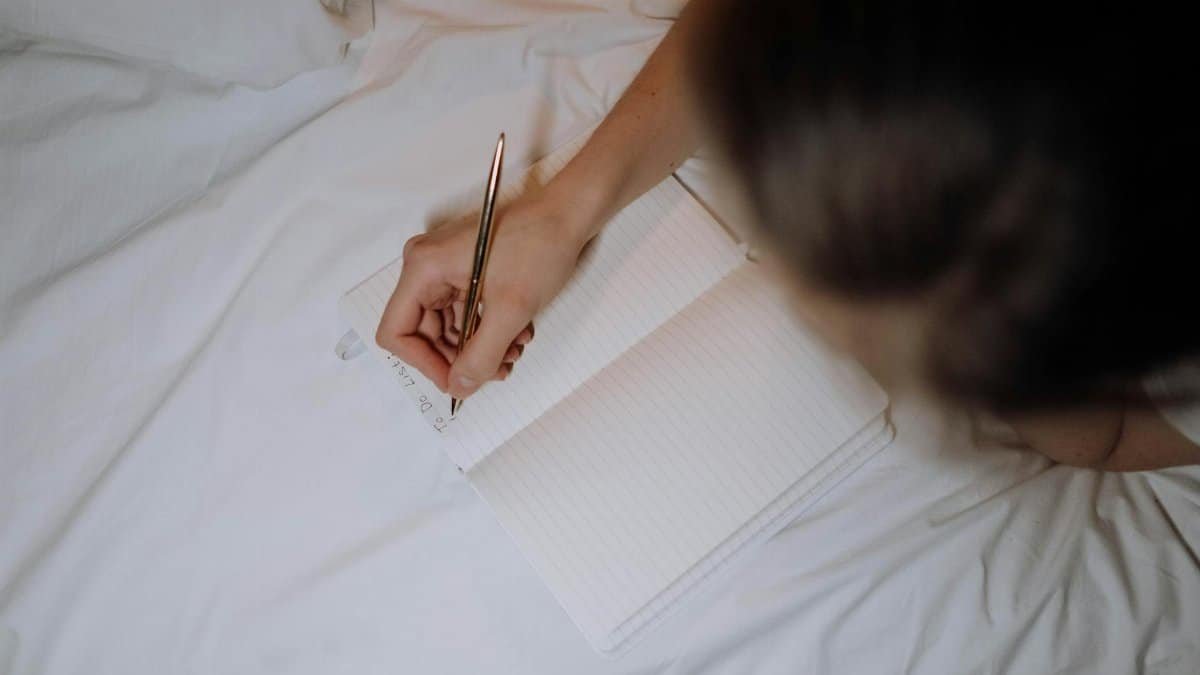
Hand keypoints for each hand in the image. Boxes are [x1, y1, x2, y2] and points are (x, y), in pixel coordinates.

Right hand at [376, 195, 589, 399]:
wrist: (569, 214)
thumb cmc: (539, 246)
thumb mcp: (510, 310)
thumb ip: (481, 356)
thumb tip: (459, 387)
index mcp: (423, 268)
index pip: (397, 331)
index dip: (423, 363)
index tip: (456, 381)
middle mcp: (426, 267)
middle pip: (424, 332)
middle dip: (460, 358)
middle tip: (497, 370)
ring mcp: (445, 268)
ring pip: (449, 328)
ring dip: (480, 347)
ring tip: (514, 351)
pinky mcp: (465, 271)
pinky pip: (465, 313)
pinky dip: (489, 330)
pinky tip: (518, 334)